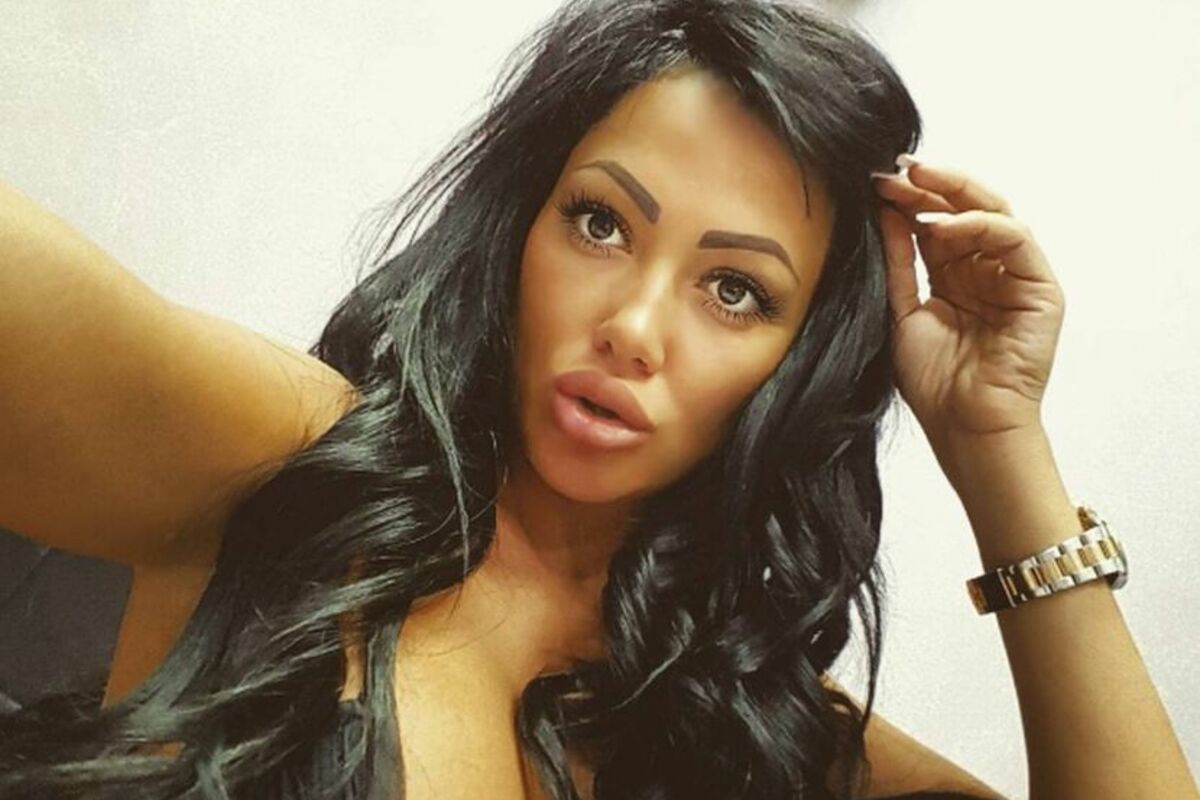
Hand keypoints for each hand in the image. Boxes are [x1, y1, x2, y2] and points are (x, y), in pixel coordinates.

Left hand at [872, 156, 1064, 446]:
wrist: (964, 427)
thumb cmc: (934, 384)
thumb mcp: (902, 311)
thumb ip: (897, 261)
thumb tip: (884, 210)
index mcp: (956, 277)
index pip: (936, 223)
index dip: (909, 199)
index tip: (877, 181)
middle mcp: (989, 272)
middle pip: (967, 210)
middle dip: (933, 184)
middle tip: (899, 168)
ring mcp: (1018, 279)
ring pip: (995, 214)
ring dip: (954, 196)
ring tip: (916, 187)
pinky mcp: (1042, 290)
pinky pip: (1016, 239)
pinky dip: (980, 225)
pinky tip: (943, 225)